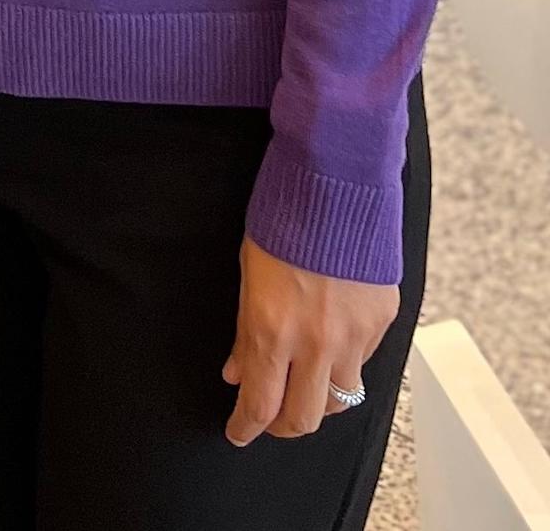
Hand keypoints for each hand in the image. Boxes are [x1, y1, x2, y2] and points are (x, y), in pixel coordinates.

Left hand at [222, 237, 395, 442]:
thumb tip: (237, 372)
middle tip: (269, 420)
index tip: (238, 432)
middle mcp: (318, 343)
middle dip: (283, 427)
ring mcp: (355, 337)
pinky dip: (343, 364)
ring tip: (301, 388)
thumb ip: (246, 333)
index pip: (262, 404)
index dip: (247, 427)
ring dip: (318, 401)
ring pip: (342, 399)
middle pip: (306, 418)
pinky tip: (330, 347)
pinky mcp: (382, 324)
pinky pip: (363, 362)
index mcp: (275, 330)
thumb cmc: (283, 222)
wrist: (335, 187)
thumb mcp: (247, 276)